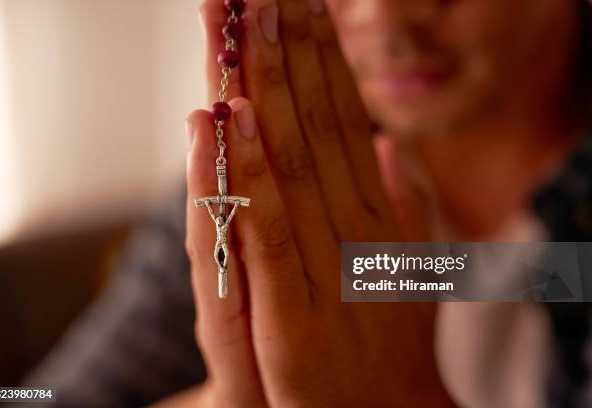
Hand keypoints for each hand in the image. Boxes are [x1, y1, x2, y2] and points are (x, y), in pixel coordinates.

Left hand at [184, 0, 452, 405]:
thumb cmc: (385, 342)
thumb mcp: (404, 268)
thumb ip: (402, 207)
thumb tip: (391, 148)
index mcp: (372, 215)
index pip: (344, 121)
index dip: (323, 61)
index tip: (304, 5)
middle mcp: (351, 230)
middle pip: (315, 128)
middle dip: (290, 53)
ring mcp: (322, 269)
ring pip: (290, 164)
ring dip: (267, 91)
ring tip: (245, 24)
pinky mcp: (289, 317)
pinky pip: (265, 233)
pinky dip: (249, 173)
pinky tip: (232, 118)